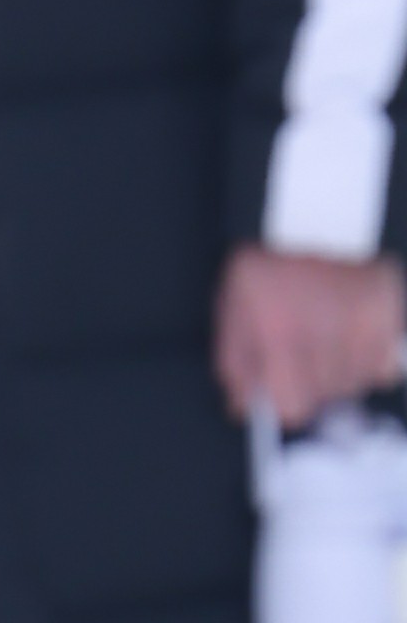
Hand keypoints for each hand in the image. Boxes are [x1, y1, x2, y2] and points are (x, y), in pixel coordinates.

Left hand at [213, 243, 405, 432]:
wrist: (310, 215)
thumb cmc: (268, 265)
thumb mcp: (233, 313)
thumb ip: (235, 367)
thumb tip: (243, 408)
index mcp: (280, 335)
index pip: (293, 406)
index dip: (287, 401)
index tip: (286, 389)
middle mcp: (325, 333)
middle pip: (327, 396)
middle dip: (314, 384)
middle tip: (306, 356)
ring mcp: (362, 322)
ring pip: (357, 382)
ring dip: (343, 373)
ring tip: (328, 342)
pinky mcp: (389, 311)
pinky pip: (386, 365)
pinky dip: (372, 360)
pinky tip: (353, 339)